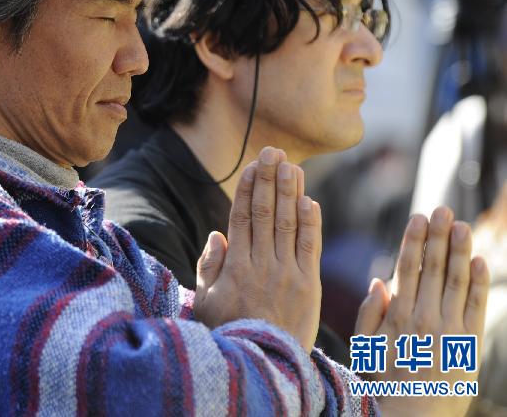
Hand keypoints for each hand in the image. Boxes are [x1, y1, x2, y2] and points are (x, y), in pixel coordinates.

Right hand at [193, 146, 322, 351]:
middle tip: (273, 152)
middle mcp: (261, 264)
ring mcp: (287, 274)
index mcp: (235, 266)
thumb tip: (218, 234)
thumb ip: (209, 267)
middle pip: (266, 213)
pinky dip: (312, 223)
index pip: (242, 217)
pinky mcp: (308, 287)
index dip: (248, 188)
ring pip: (289, 224)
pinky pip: (310, 248)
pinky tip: (311, 201)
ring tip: (292, 165)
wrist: (260, 366)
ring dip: (291, 192)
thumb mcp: (206, 302)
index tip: (252, 166)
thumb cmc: (228, 335)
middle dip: (269, 179)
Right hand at [354, 208, 489, 416]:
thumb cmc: (385, 382)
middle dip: (439, 237)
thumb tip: (379, 280)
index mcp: (397, 315)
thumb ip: (369, 313)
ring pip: (456, 281)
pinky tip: (480, 261)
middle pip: (433, 268)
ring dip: (460, 251)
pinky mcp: (470, 343)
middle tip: (443, 209)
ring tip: (463, 226)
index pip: (407, 268)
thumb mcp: (365, 347)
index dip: (414, 241)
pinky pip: (477, 306)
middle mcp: (424, 317)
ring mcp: (449, 329)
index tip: (418, 217)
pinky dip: (480, 283)